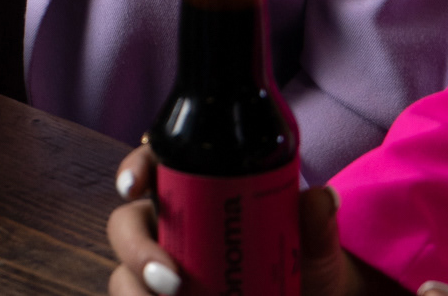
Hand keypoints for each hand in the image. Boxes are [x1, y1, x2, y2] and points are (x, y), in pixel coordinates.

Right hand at [105, 145, 404, 295]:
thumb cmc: (301, 264)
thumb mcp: (311, 245)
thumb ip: (315, 224)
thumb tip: (325, 199)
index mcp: (192, 191)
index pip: (151, 165)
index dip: (134, 168)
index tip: (134, 186)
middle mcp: (167, 227)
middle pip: (125, 224)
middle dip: (136, 249)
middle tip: (172, 280)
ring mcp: (160, 269)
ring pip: (122, 275)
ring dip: (134, 290)